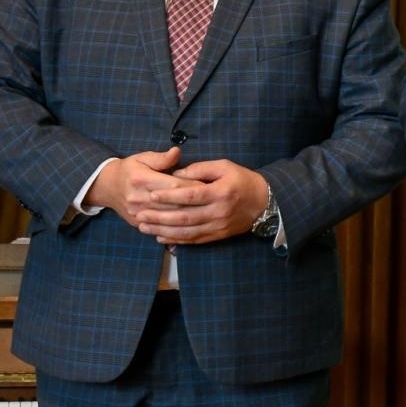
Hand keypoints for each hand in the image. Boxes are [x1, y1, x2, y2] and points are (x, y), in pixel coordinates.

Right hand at [86, 147, 199, 227]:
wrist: (107, 187)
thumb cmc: (130, 169)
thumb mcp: (143, 157)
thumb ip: (162, 158)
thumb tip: (177, 152)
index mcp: (140, 179)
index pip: (173, 185)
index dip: (193, 186)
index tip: (209, 186)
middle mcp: (138, 197)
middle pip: (173, 204)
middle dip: (195, 203)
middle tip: (213, 201)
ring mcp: (137, 213)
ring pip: (169, 218)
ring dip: (188, 216)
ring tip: (206, 212)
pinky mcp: (137, 223)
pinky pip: (160, 228)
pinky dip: (176, 227)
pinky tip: (191, 224)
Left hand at [137, 158, 268, 244]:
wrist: (264, 202)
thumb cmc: (242, 180)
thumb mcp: (225, 166)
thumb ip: (201, 168)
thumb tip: (177, 174)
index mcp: (221, 192)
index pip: (192, 195)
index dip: (170, 196)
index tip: (152, 195)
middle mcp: (219, 211)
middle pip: (185, 216)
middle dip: (160, 216)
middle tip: (140, 214)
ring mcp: (218, 226)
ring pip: (186, 231)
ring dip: (163, 230)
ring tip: (144, 226)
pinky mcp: (217, 236)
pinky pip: (193, 240)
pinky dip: (175, 240)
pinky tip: (160, 237)